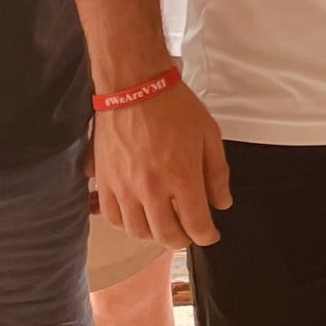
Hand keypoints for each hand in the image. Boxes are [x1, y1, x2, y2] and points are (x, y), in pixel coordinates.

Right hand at [91, 81, 232, 247]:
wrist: (133, 85)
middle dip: (181, 239)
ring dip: (153, 233)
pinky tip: (137, 213)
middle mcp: (151, 188)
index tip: (210, 235)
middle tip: (188, 232)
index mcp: (182, 177)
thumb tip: (222, 203)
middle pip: (166, 235)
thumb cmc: (174, 106)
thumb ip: (217, 173)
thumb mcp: (209, 135)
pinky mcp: (104, 180)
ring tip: (163, 222)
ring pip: (137, 230)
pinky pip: (111, 216)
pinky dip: (126, 222)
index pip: (196, 225)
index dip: (206, 236)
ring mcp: (124, 186)